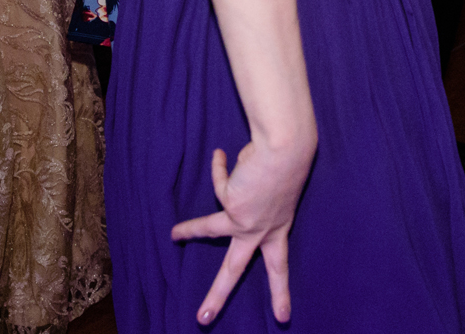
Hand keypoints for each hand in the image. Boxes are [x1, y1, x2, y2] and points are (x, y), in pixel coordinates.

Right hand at [170, 137, 314, 325]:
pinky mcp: (231, 202)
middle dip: (217, 296)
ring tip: (174, 235)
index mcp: (278, 229)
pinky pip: (220, 181)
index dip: (280, 291)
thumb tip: (235, 188)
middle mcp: (260, 230)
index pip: (279, 266)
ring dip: (188, 231)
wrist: (287, 149)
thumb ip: (255, 200)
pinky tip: (222, 155)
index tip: (283, 317)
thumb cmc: (289, 163)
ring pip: (210, 230)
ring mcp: (243, 219)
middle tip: (203, 320)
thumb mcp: (276, 193)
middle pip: (234, 269)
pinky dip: (220, 166)